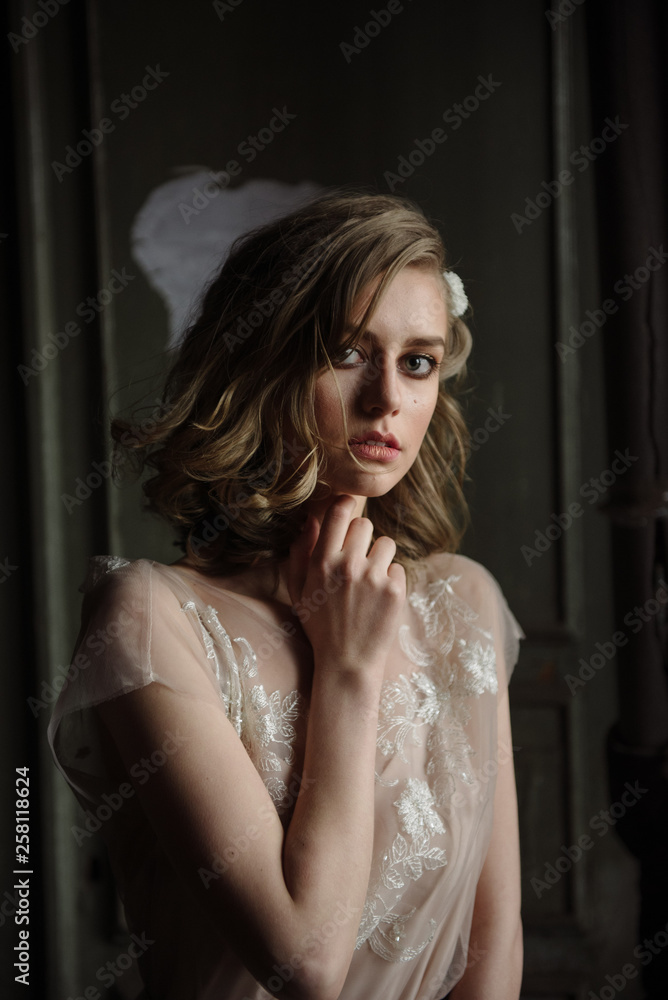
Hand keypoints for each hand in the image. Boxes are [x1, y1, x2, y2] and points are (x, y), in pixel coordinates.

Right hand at [286, 495, 406, 672]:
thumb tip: (310, 520)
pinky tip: (379, 600)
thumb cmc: (320, 626)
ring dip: (380, 558)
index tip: (349, 507)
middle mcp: (348, 566)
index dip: (346, 504)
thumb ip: (300, 554)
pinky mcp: (395, 591)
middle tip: (358, 559)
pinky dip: (392, 581)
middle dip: (363, 538)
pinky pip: (399, 569)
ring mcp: (374, 578)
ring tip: (370, 581)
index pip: (339, 513)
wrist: (347, 663)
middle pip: (365, 524)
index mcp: (322, 563)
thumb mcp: (299, 591)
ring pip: (386, 544)